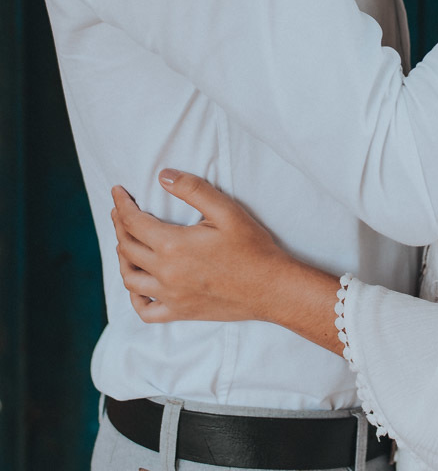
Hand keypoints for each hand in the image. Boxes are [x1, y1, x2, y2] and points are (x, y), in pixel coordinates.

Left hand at [111, 171, 343, 353]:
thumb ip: (194, 190)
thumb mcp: (226, 211)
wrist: (270, 287)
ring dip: (122, 257)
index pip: (134, 222)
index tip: (117, 192)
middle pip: (127, 248)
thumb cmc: (252, 247)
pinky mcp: (180, 312)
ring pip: (130, 278)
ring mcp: (171, 296)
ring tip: (124, 242)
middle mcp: (165, 274)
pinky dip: (134, 297)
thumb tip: (163, 176)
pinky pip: (145, 310)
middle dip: (119, 225)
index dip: (122, 205)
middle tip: (119, 210)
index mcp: (173, 246)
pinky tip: (138, 285)